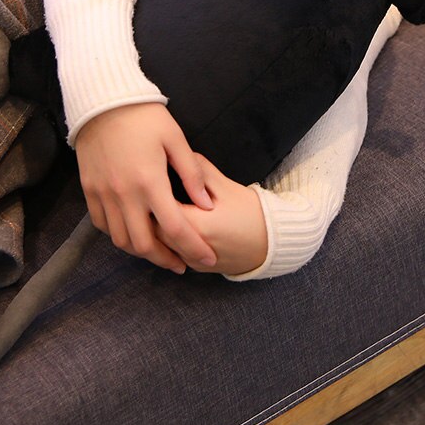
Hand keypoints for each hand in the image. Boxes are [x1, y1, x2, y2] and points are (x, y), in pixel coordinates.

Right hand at [73, 102, 217, 273]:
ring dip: (142, 251)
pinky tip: (134, 232)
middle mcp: (124, 194)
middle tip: (182, 264)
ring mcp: (103, 195)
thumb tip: (206, 205)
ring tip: (161, 252)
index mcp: (150, 182)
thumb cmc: (145, 116)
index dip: (193, 249)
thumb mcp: (176, 140)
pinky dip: (119, 236)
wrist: (104, 101)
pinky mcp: (89, 191)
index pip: (176, 228)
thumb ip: (191, 174)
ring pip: (121, 240)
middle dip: (165, 260)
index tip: (207, 259)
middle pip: (144, 245)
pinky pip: (103, 225)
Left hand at [159, 157, 268, 275]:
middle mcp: (189, 248)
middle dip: (151, 212)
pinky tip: (173, 226)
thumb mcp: (227, 187)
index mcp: (195, 225)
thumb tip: (182, 155)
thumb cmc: (252, 213)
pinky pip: (174, 255)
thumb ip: (201, 171)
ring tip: (157, 208)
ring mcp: (192, 262)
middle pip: (154, 231)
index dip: (152, 194)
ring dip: (157, 229)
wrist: (273, 243)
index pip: (158, 210)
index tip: (153, 180)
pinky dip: (169, 242)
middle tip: (151, 193)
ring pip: (161, 247)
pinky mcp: (198, 268)